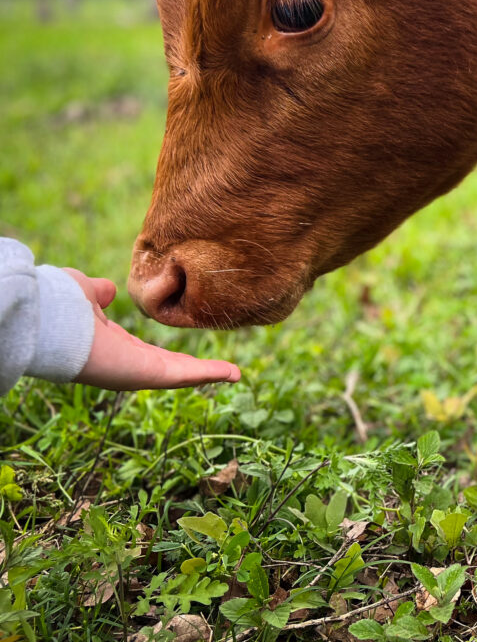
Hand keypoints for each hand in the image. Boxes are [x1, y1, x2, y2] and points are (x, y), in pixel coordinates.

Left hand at [64, 269, 240, 390]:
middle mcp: (126, 364)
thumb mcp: (86, 291)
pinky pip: (183, 375)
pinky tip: (232, 373)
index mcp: (113, 346)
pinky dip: (209, 374)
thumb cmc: (62, 304)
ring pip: (180, 375)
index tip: (189, 356)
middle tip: (225, 372)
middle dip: (197, 370)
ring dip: (209, 374)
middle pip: (170, 369)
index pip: (148, 354)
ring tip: (236, 374)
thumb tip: (110, 292)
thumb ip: (100, 293)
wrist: (48, 317)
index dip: (170, 354)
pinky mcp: (144, 374)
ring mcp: (135, 372)